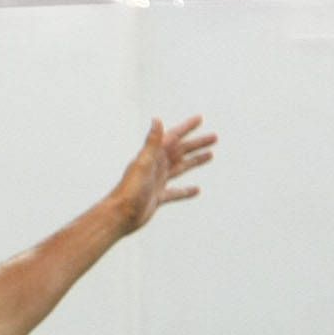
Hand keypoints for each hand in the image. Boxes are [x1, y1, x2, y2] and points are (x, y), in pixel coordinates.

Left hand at [107, 117, 216, 234]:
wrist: (119, 215)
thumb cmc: (129, 190)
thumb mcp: (143, 163)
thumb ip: (152, 142)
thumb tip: (157, 119)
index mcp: (153, 156)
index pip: (173, 137)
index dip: (186, 128)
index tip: (200, 119)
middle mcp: (155, 166)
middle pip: (180, 151)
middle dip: (197, 144)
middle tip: (214, 137)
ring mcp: (157, 182)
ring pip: (180, 168)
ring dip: (195, 161)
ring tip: (210, 155)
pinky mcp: (157, 197)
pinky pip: (175, 192)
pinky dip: (186, 190)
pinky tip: (197, 190)